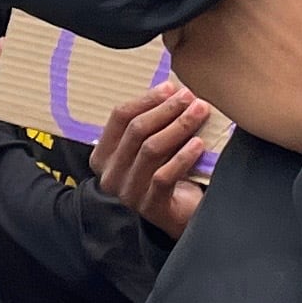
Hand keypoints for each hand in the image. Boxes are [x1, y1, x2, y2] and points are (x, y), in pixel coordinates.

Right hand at [93, 80, 213, 237]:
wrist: (180, 215)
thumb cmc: (166, 172)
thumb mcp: (151, 145)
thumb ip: (152, 122)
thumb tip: (172, 89)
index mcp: (102, 155)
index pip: (119, 118)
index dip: (146, 99)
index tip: (171, 87)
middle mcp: (109, 175)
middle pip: (136, 131)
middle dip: (166, 109)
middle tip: (190, 97)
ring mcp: (128, 193)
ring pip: (150, 150)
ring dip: (178, 127)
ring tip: (199, 113)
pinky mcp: (150, 207)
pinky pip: (164, 176)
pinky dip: (183, 157)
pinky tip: (199, 144)